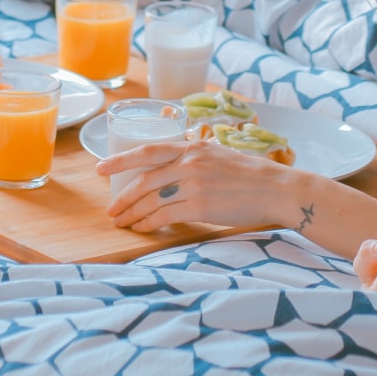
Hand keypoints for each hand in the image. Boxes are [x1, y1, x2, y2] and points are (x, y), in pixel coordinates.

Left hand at [98, 139, 293, 232]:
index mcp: (192, 146)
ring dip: (132, 214)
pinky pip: (165, 216)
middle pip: (143, 180)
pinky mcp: (200, 207)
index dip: (120, 160)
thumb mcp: (217, 154)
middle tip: (110, 209)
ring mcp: (194, 185)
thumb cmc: (249, 174)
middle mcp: (190, 163)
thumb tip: (168, 171)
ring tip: (122, 222)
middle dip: (122, 197)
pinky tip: (142, 228)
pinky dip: (149, 224)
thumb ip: (192, 159)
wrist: (275, 188)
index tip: (101, 168)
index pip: (147, 150)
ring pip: (151, 200)